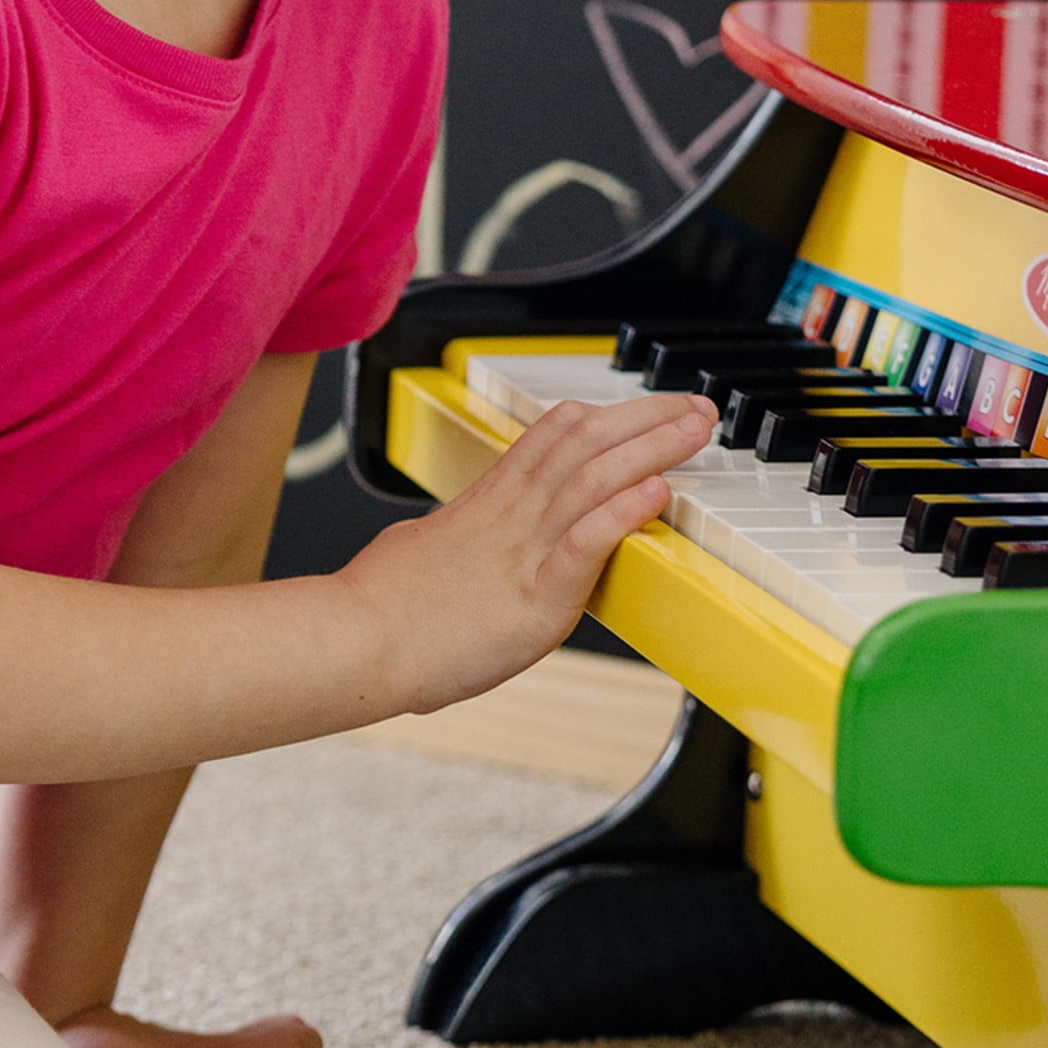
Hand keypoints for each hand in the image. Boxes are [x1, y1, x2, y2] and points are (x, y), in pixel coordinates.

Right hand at [339, 389, 713, 715]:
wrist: (353, 641)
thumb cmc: (376, 607)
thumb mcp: (420, 548)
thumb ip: (454, 536)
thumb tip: (457, 533)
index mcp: (486, 505)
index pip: (551, 438)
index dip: (603, 415)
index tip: (641, 406)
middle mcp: (509, 517)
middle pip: (586, 445)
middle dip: (646, 419)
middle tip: (695, 407)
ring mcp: (522, 553)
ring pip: (595, 480)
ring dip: (652, 449)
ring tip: (695, 430)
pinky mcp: (533, 598)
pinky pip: (585, 543)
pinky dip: (624, 512)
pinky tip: (657, 492)